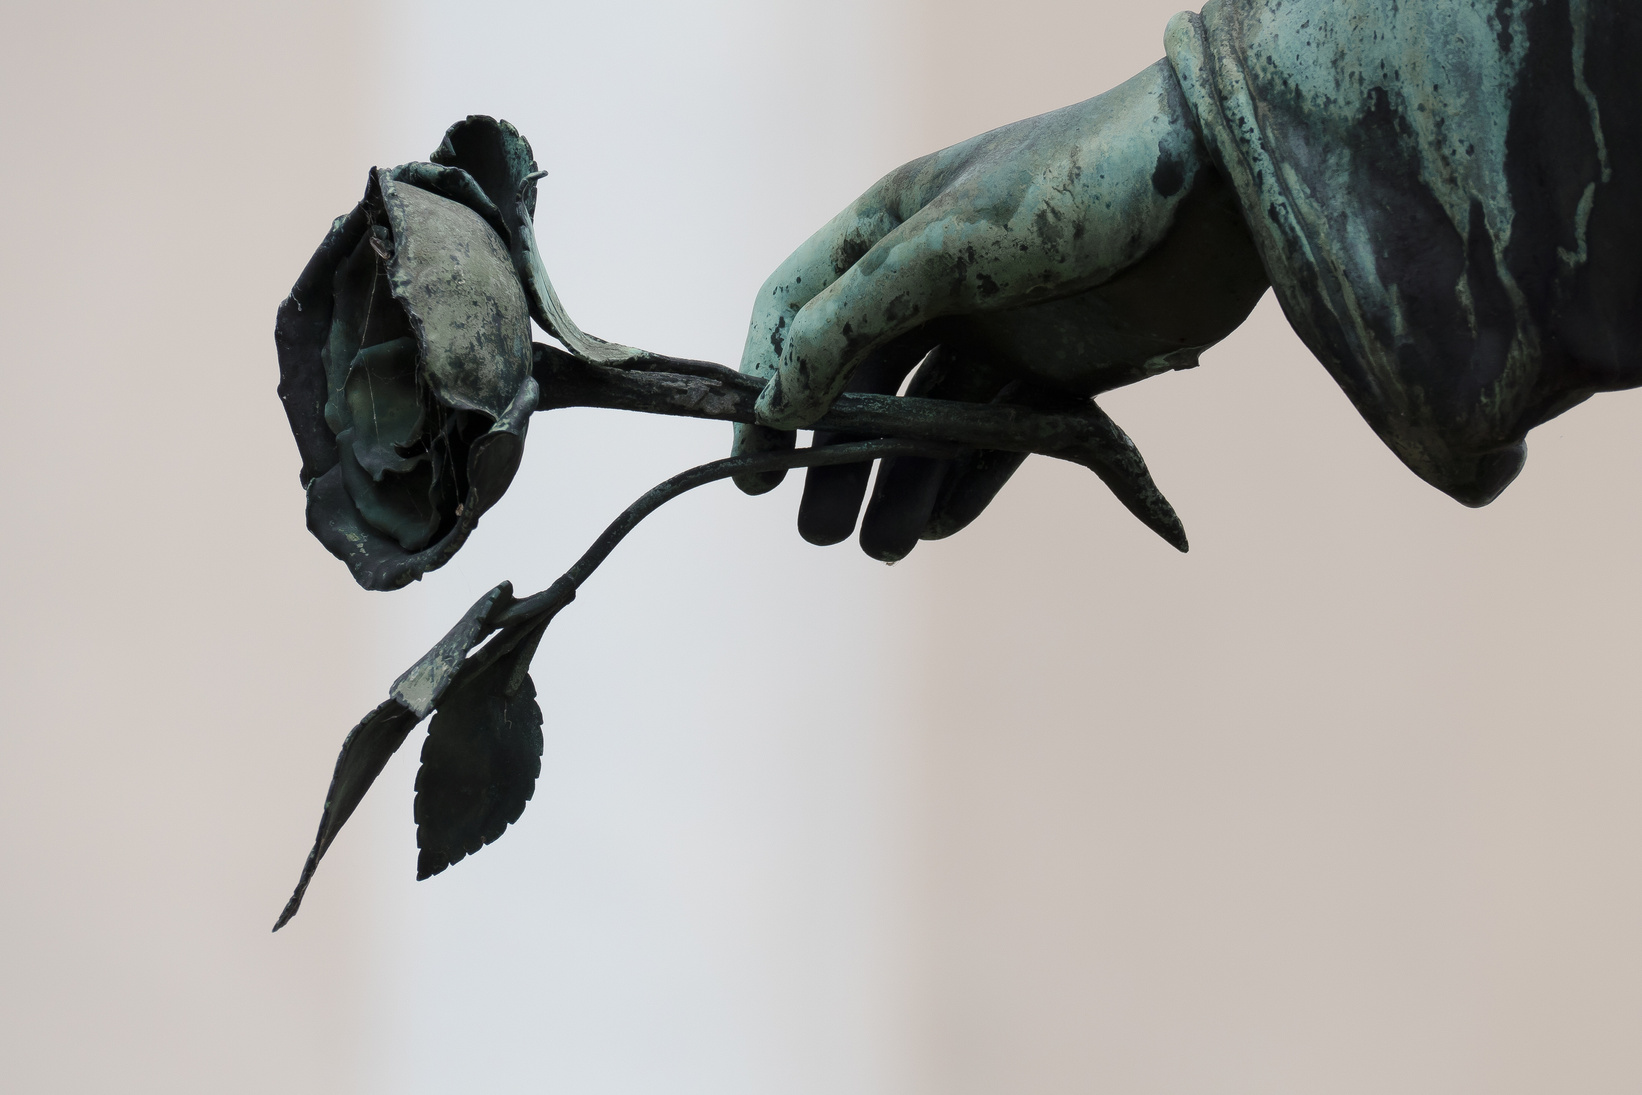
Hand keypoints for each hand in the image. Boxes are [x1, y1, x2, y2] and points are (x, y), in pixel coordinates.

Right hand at [732, 58, 1268, 559]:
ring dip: (900, 484)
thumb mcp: (944, 248)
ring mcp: (997, 326)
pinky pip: (997, 437)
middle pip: (858, 382)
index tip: (752, 468)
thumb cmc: (1075, 188)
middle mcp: (932, 281)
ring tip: (882, 547)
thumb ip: (852, 323)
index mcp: (889, 230)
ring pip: (927, 421)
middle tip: (818, 532)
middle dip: (834, 458)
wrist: (1225, 186)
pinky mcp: (1059, 367)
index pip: (797, 312)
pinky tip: (940, 525)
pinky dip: (966, 482)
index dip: (764, 386)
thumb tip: (776, 403)